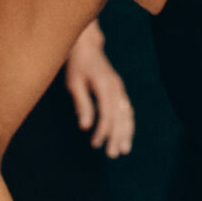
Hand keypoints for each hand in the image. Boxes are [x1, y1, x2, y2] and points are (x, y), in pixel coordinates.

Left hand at [65, 27, 134, 158]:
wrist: (87, 46)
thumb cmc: (77, 65)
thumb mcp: (74, 83)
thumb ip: (82, 104)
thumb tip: (85, 127)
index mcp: (105, 86)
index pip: (107, 114)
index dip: (102, 131)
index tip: (95, 144)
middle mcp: (116, 87)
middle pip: (120, 117)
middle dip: (117, 137)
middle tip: (113, 154)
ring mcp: (120, 88)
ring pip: (127, 114)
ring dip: (126, 132)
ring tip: (124, 149)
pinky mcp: (119, 90)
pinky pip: (127, 109)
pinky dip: (128, 123)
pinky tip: (126, 135)